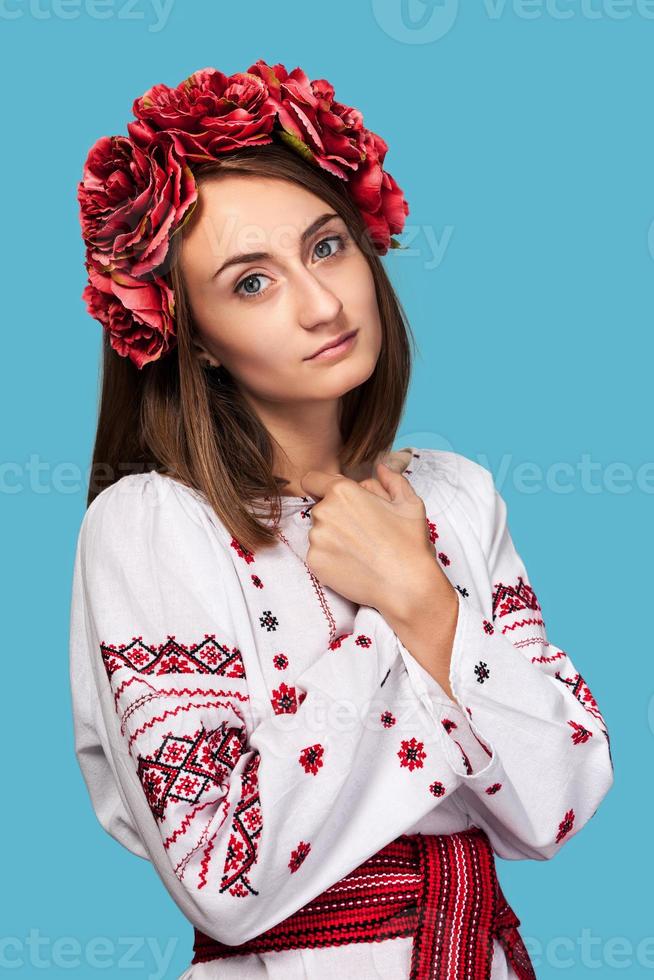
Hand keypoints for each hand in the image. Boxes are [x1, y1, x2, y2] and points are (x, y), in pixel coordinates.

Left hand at [299, 460, 445, 614]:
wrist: (405, 584)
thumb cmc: (409, 541)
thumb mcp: (409, 502)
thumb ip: (391, 479)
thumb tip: (381, 467)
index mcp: (342, 491)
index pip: (311, 480)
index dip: (319, 486)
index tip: (330, 497)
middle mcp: (324, 511)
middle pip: (319, 508)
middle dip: (335, 516)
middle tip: (361, 531)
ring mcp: (316, 538)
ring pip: (318, 532)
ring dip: (332, 538)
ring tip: (360, 550)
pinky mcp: (314, 562)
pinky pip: (317, 554)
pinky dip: (331, 558)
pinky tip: (353, 564)